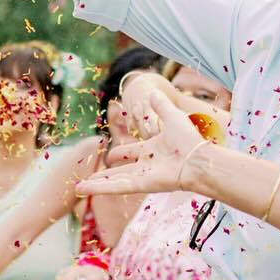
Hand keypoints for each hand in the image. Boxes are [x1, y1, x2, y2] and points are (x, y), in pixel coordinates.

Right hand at [77, 93, 208, 196]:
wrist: (200, 159)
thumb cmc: (190, 140)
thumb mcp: (172, 116)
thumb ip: (161, 106)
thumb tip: (154, 91)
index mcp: (153, 150)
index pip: (130, 153)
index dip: (119, 153)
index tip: (108, 156)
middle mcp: (147, 165)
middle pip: (120, 170)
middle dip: (104, 174)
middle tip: (90, 176)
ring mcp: (143, 176)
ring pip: (114, 181)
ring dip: (97, 184)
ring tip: (79, 187)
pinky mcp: (141, 184)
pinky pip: (116, 187)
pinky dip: (100, 188)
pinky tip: (84, 188)